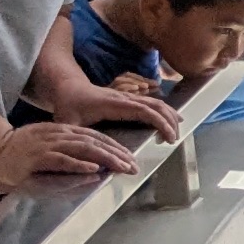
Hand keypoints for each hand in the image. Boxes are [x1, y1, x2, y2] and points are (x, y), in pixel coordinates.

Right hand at [0, 123, 139, 194]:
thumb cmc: (24, 151)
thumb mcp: (50, 147)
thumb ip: (70, 153)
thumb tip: (95, 166)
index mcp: (63, 131)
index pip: (95, 137)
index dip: (114, 147)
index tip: (130, 158)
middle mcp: (59, 135)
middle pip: (94, 142)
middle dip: (117, 154)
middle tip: (134, 166)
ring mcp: (49, 145)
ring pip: (83, 149)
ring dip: (105, 159)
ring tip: (122, 167)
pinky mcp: (39, 157)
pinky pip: (62, 160)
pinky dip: (79, 165)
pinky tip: (94, 170)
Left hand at [42, 76, 177, 138]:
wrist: (67, 88)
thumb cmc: (67, 106)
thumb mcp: (67, 122)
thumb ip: (75, 138)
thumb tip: (86, 156)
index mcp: (113, 105)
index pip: (143, 110)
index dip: (160, 122)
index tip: (169, 137)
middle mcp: (124, 98)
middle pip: (155, 105)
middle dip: (169, 121)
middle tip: (174, 140)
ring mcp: (127, 97)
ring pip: (155, 102)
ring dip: (169, 115)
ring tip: (177, 131)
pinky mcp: (128, 99)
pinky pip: (151, 102)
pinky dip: (164, 111)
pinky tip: (171, 118)